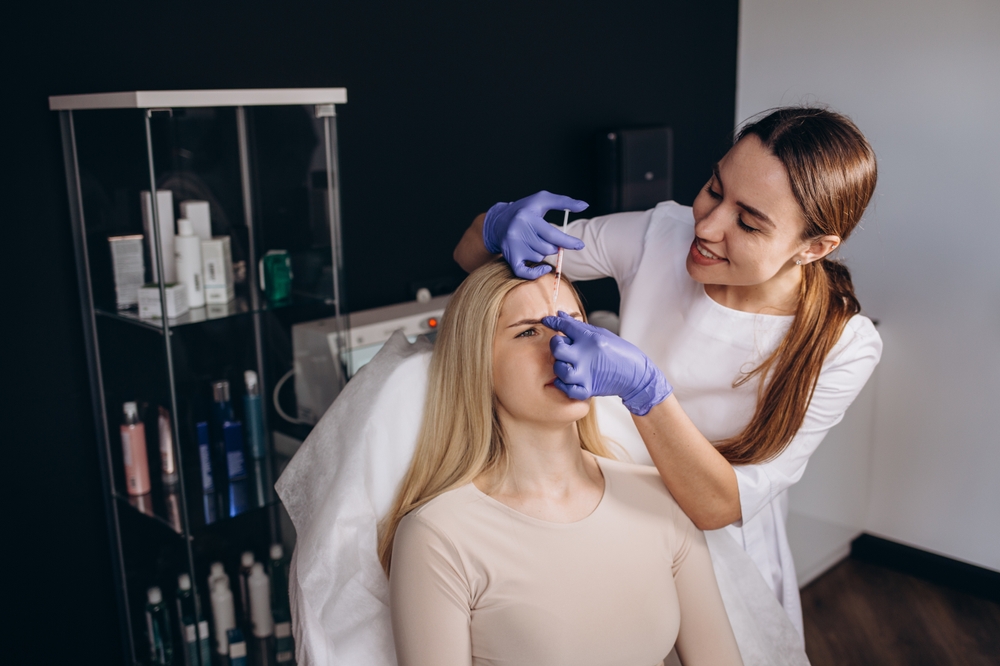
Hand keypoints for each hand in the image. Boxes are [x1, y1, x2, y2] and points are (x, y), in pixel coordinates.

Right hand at [482, 190, 587, 278]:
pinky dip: (536, 273)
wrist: (498, 220)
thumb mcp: (542, 199)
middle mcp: (518, 232)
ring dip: (543, 252)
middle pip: (548, 248)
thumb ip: (564, 201)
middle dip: (554, 246)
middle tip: (549, 238)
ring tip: (536, 242)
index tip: (580, 245)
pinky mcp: (509, 257)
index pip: (552, 234)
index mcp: (527, 217)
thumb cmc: (525, 209)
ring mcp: (513, 246)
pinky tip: (544, 267)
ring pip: (539, 257)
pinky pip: (524, 272)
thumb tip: (585, 205)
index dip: (568, 241)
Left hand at [542, 312, 671, 415]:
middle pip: (558, 348)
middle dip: (555, 345)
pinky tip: (565, 379)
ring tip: (564, 363)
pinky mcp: (589, 389)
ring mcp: (587, 373)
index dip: (553, 322)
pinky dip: (563, 385)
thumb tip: (560, 315)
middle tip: (559, 345)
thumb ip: (578, 326)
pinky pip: (568, 390)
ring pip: (560, 370)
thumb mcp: (601, 333)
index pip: (565, 326)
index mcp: (591, 338)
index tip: (547, 321)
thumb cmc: (620, 351)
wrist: (636, 374)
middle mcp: (587, 355)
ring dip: (558, 366)